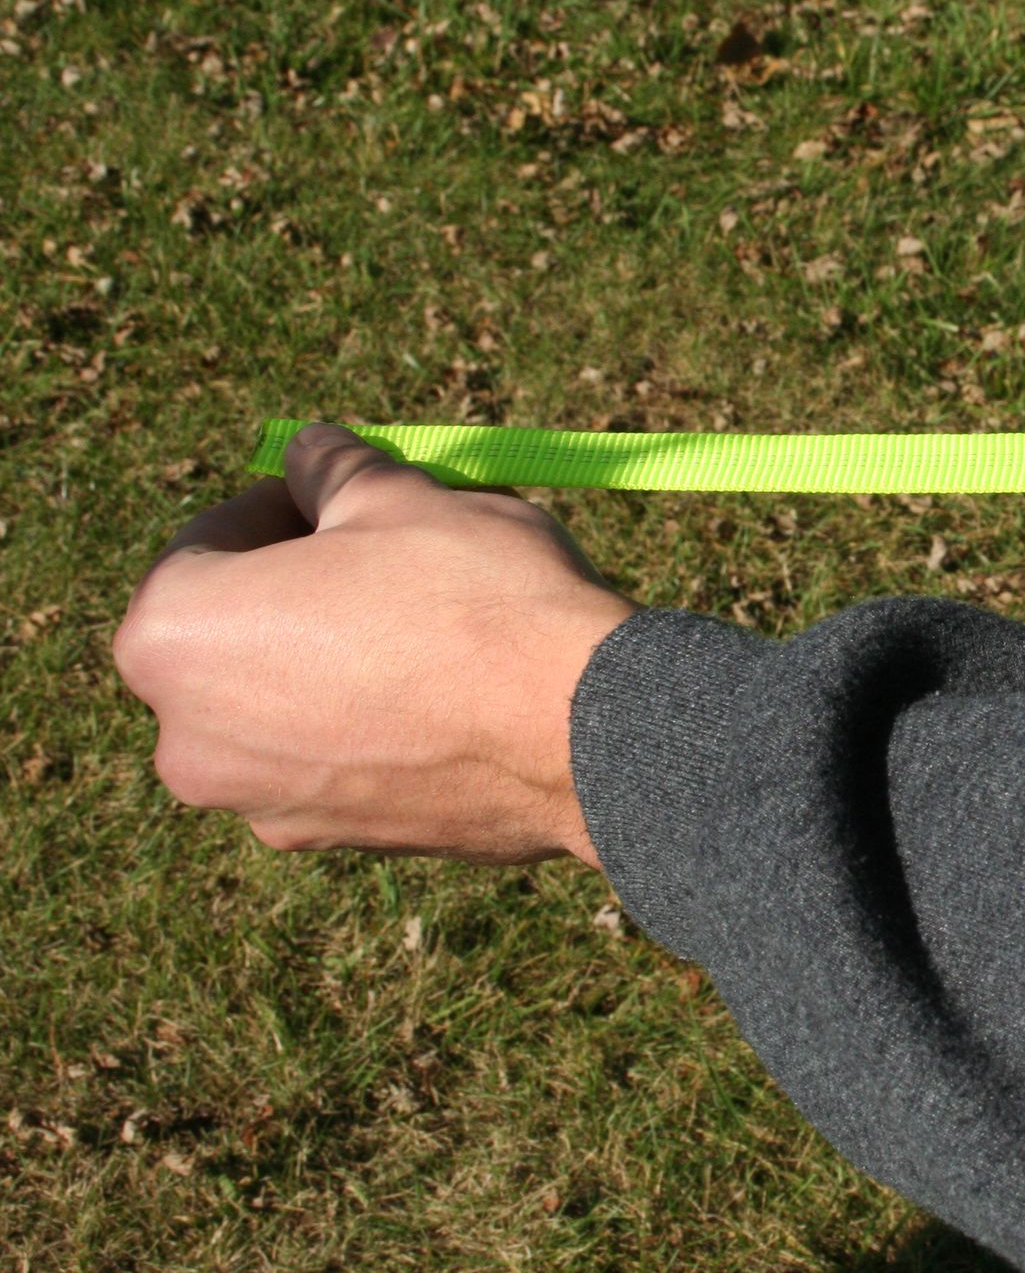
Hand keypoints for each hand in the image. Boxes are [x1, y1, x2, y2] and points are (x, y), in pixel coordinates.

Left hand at [114, 424, 634, 864]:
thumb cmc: (477, 599)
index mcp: (174, 633)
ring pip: (282, 703)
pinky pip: (332, 759)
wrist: (584, 733)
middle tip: (386, 556)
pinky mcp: (330, 839)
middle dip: (302, 589)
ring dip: (334, 657)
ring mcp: (257, 799)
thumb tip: (309, 451)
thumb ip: (332, 469)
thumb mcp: (399, 495)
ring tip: (427, 623)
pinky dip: (370, 721)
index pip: (202, 544)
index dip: (282, 505)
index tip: (344, 496)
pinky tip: (446, 692)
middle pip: (235, 634)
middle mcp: (186, 735)